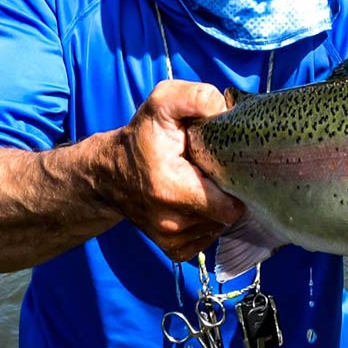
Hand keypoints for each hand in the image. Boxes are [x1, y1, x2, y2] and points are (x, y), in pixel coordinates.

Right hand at [103, 80, 245, 260]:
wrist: (109, 172)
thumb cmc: (142, 136)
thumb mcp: (164, 102)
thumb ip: (196, 98)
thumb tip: (224, 109)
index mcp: (171, 189)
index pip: (230, 205)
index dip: (238, 183)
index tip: (231, 165)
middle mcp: (172, 222)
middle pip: (228, 216)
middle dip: (230, 193)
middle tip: (218, 171)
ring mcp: (172, 239)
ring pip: (220, 227)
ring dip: (219, 207)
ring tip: (205, 184)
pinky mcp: (173, 249)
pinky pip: (207, 239)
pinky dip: (209, 222)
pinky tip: (200, 201)